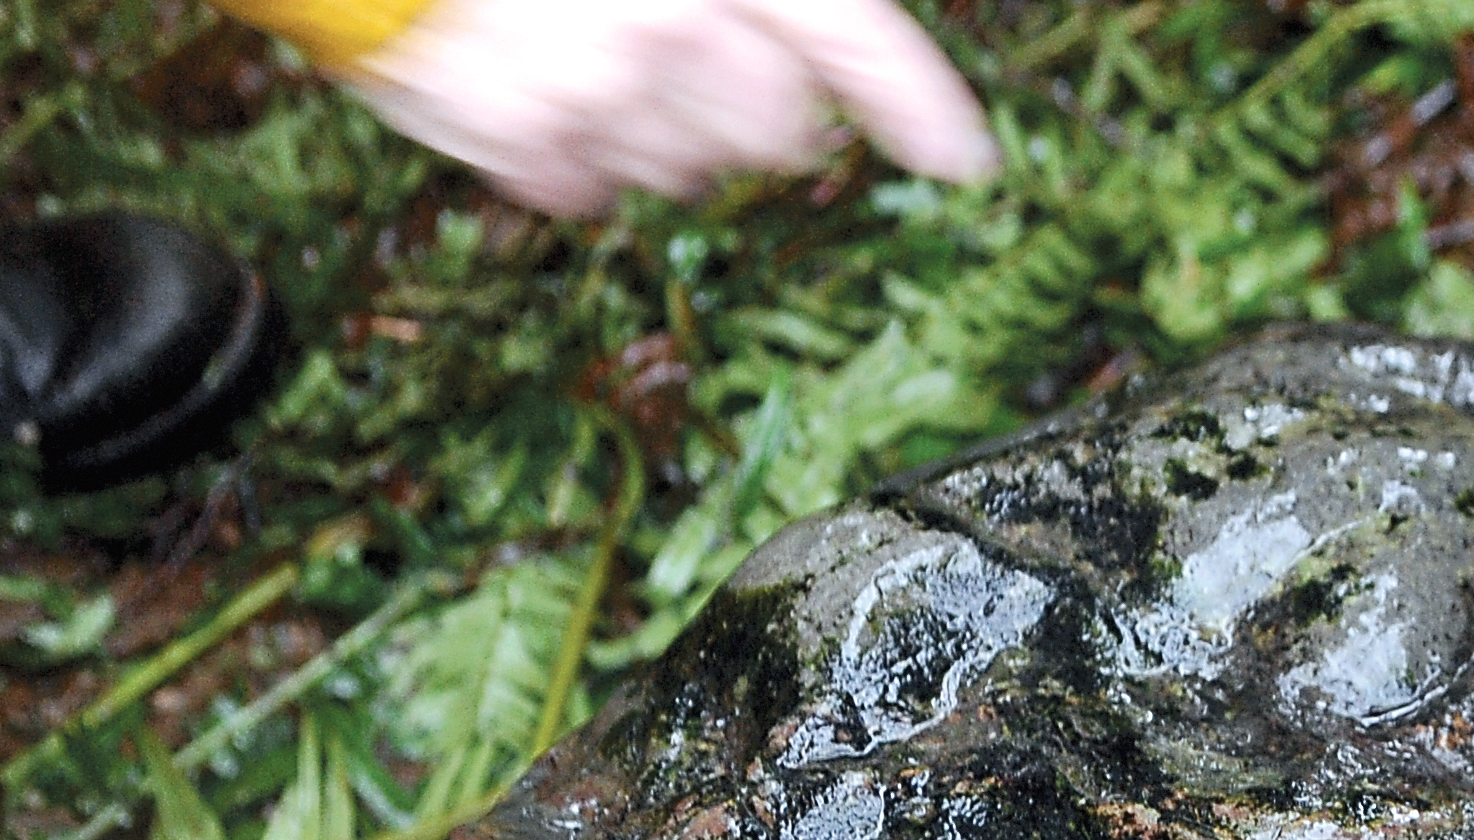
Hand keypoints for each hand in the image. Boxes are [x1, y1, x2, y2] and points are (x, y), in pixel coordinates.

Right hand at [348, 0, 999, 217]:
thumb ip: (752, 5)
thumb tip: (799, 72)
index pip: (860, 42)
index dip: (923, 108)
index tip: (962, 163)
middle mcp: (668, 26)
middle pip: (778, 131)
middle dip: (751, 109)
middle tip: (692, 59)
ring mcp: (586, 89)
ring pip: (686, 171)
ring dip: (663, 132)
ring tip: (602, 61)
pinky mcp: (511, 133)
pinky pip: (587, 188)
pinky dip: (577, 155)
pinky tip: (548, 91)